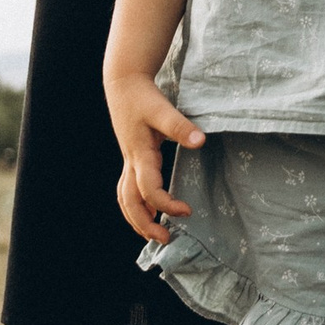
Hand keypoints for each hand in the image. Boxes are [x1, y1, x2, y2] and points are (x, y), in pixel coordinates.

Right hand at [105, 70, 202, 244]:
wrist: (124, 85)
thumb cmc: (143, 97)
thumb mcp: (162, 109)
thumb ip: (180, 127)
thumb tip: (200, 142)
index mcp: (140, 155)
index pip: (149, 191)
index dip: (167, 205)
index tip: (187, 211)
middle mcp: (131, 163)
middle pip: (130, 203)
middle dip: (145, 224)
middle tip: (166, 239)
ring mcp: (129, 161)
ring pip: (125, 199)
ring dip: (137, 219)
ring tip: (154, 233)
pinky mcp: (132, 158)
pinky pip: (128, 190)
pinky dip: (136, 205)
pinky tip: (150, 211)